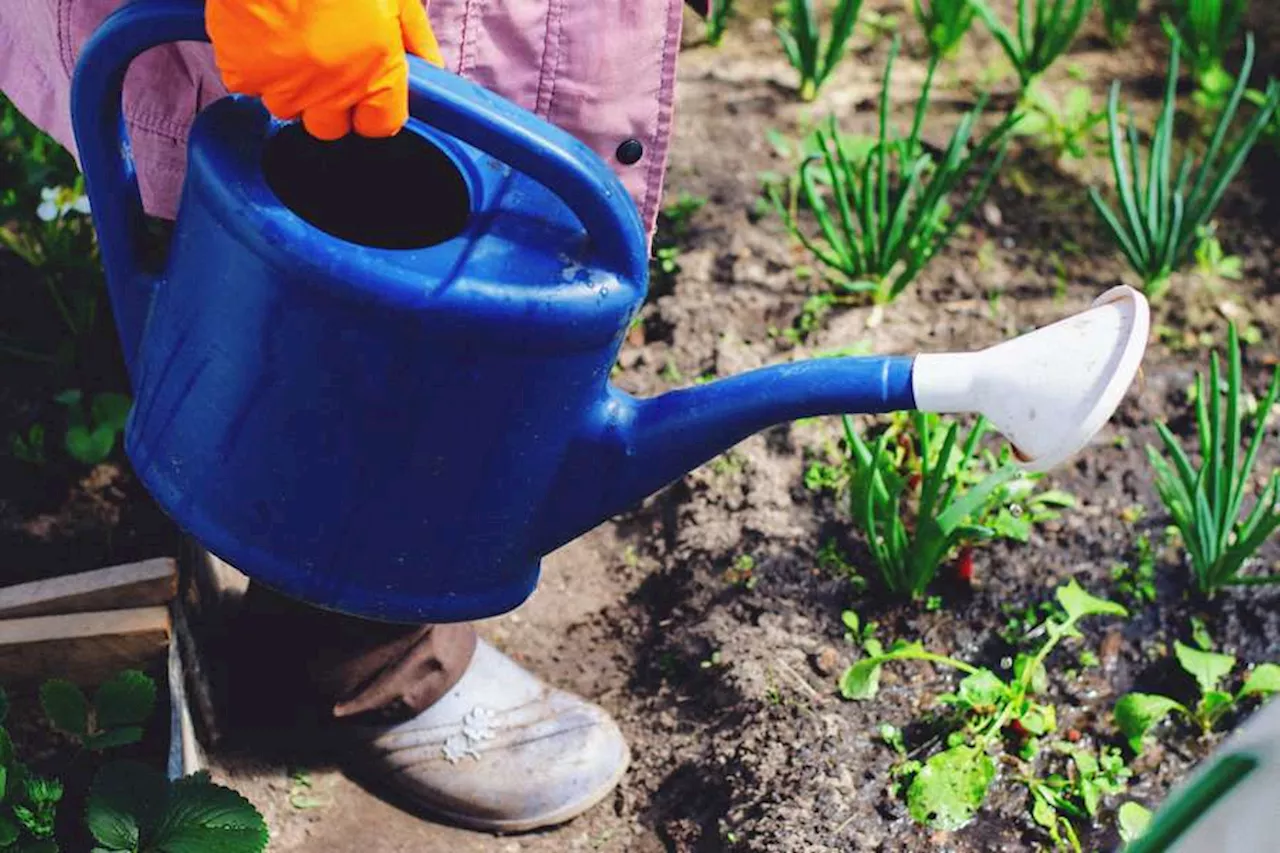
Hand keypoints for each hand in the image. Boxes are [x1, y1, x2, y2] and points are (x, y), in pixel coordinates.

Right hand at [206, 0, 442, 140]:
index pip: (378, 126)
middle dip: (329, 102)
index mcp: (374, 74)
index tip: (366, 90)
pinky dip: (252, 64)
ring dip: (290, 83)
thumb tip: (430, 68)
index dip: (371, 109)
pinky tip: (260, 30)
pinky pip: (248, 83)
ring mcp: (283, 87)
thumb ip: (415, 37)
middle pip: (330, 126)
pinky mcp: (241, 74)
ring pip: (287, 106)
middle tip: (324, 58)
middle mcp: (332, 90)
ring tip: (290, 36)